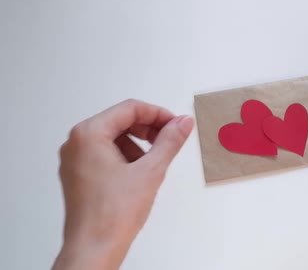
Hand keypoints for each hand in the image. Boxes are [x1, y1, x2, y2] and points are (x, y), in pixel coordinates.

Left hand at [52, 99, 193, 269]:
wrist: (94, 248)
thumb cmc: (112, 214)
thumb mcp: (150, 171)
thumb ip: (169, 141)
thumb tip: (183, 123)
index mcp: (88, 134)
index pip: (129, 109)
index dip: (158, 114)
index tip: (176, 125)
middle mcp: (76, 143)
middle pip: (120, 121)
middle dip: (148, 129)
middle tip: (170, 140)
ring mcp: (75, 160)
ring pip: (114, 138)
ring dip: (138, 144)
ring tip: (154, 164)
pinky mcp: (79, 175)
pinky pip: (105, 154)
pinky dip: (126, 157)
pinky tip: (140, 175)